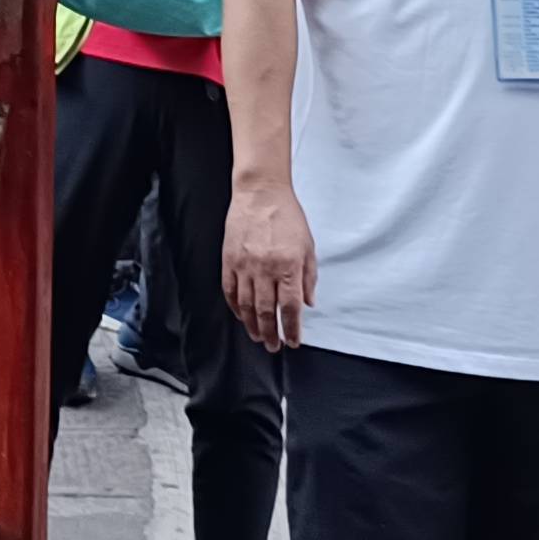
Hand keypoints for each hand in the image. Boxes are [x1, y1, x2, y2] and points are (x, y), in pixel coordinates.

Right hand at [225, 173, 317, 351]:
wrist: (260, 193)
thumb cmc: (287, 216)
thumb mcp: (308, 246)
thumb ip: (309, 277)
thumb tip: (308, 303)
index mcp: (289, 266)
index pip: (290, 307)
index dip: (292, 328)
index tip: (293, 341)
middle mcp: (266, 269)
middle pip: (267, 311)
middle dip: (271, 333)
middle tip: (274, 346)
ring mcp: (244, 266)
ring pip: (247, 305)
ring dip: (253, 325)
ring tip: (258, 337)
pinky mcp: (229, 260)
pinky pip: (230, 291)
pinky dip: (236, 307)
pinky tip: (242, 316)